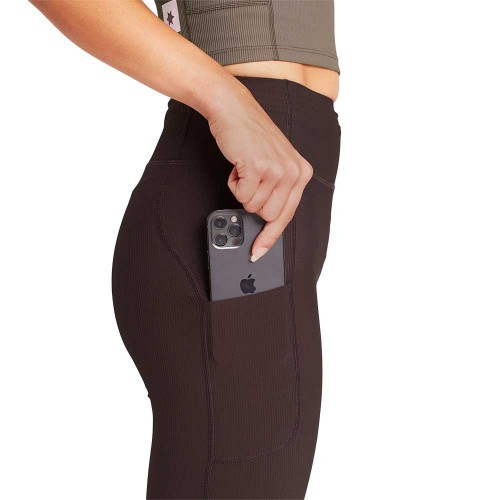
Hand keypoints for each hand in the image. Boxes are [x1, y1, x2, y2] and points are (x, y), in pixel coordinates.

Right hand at [206, 85, 312, 261]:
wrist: (233, 109)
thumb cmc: (250, 137)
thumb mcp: (274, 162)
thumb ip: (277, 191)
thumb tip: (266, 224)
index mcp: (301, 173)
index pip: (287, 216)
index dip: (270, 238)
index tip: (258, 252)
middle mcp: (294, 172)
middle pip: (268, 216)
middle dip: (253, 202)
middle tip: (250, 180)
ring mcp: (277, 170)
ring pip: (253, 207)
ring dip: (243, 191)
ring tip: (246, 168)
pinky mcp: (259, 167)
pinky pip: (241, 195)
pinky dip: (234, 183)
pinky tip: (239, 164)